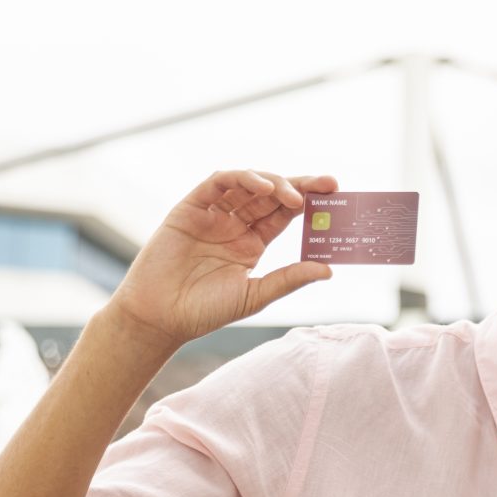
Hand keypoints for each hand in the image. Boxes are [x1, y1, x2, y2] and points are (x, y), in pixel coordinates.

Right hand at [108, 170, 336, 348]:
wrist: (161, 318)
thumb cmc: (205, 310)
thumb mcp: (255, 295)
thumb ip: (289, 279)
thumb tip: (328, 269)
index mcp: (252, 242)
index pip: (285, 214)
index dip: (310, 202)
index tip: (336, 195)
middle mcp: (234, 224)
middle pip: (271, 195)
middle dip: (300, 186)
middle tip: (328, 184)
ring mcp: (212, 214)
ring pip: (247, 184)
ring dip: (274, 182)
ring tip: (295, 196)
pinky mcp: (189, 209)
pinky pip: (216, 184)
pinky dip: (240, 179)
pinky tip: (263, 187)